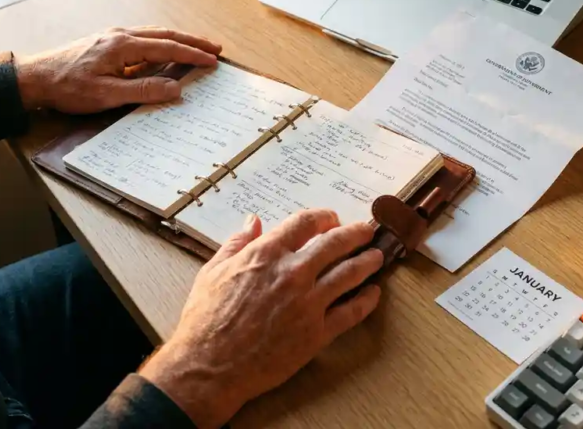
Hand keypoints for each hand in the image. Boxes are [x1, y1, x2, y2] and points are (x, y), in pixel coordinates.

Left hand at [15, 26, 221, 113]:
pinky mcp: (106, 43)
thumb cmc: (67, 87)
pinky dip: (161, 43)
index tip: (213, 60)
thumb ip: (143, 90)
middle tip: (214, 48)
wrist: (34, 77)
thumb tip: (175, 88)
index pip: (167, 48)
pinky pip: (142, 39)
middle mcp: (120, 35)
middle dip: (192, 42)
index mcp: (123, 46)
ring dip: (177, 40)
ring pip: (154, 34)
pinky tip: (164, 51)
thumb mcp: (107, 95)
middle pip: (165, 35)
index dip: (192, 55)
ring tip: (196, 47)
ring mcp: (112, 37)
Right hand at [140, 210, 383, 427]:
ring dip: (367, 262)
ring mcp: (308, 303)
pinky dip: (366, 301)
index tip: (331, 219)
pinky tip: (374, 294)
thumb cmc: (206, 319)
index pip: (305, 223)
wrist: (209, 366)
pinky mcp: (317, 333)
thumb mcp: (213, 271)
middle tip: (366, 230)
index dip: (323, 217)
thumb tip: (252, 221)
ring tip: (377, 256)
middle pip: (335, 243)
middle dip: (354, 234)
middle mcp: (293, 273)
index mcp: (267, 254)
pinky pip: (351, 313)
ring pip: (349, 274)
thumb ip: (236, 243)